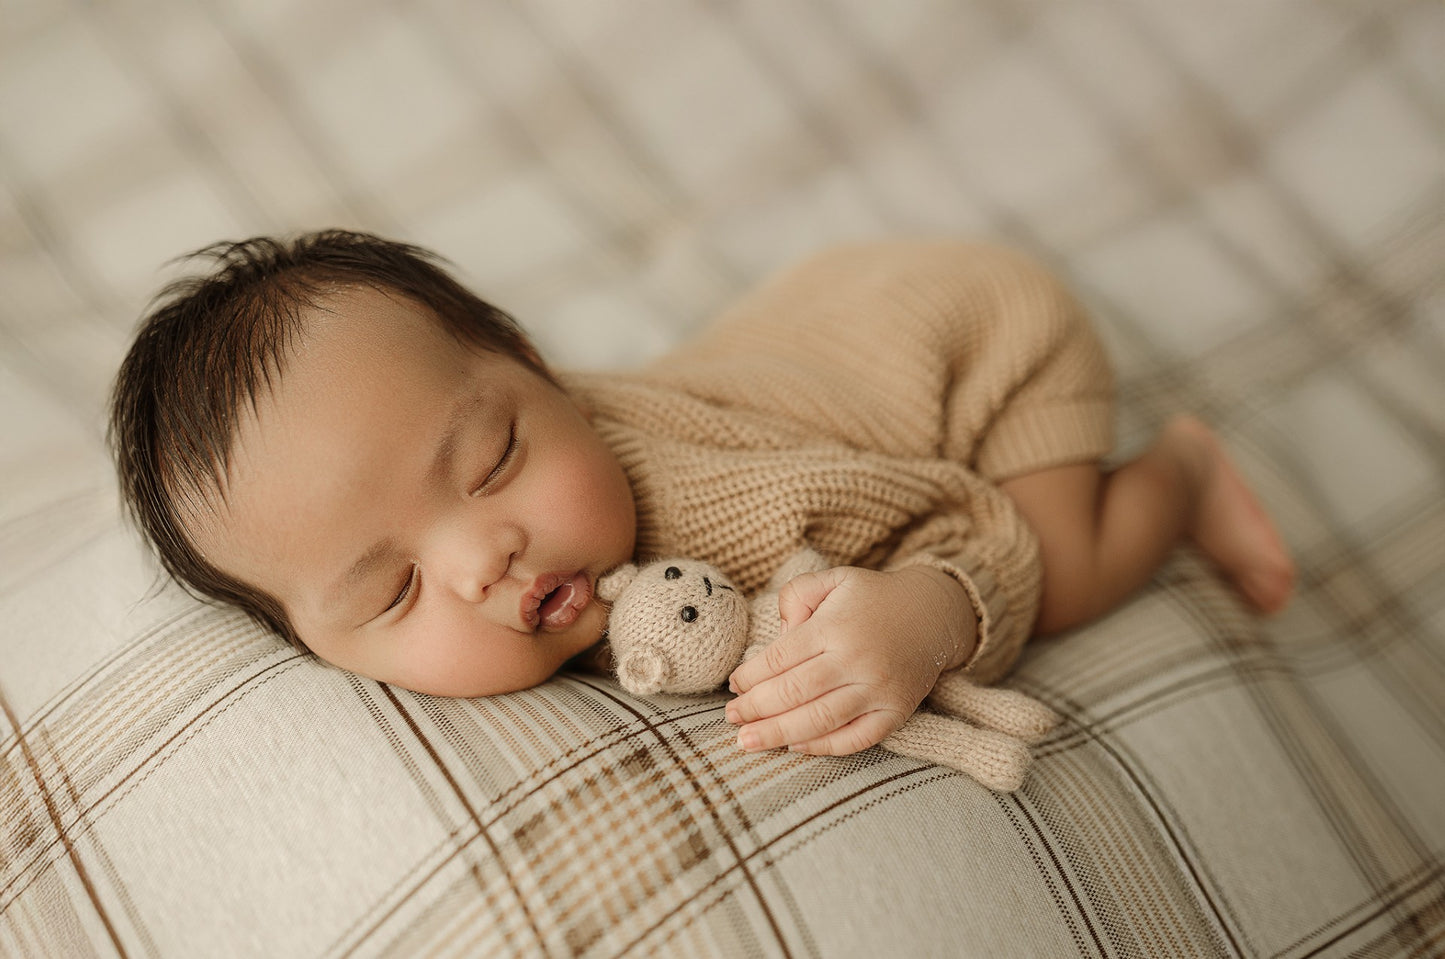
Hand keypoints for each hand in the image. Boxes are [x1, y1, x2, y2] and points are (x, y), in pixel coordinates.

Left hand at [725, 565, 976, 755]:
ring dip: (778, 734)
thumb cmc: (873, 597)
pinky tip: (795, 746)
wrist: (935, 613)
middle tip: (731, 719)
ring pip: (819, 720)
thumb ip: (796, 595)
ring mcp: (878, 690)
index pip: (780, 658)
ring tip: (748, 741)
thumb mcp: (834, 578)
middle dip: (755, 709)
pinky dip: (824, 747)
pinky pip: (855, 738)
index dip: (750, 676)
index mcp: (834, 626)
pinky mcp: (896, 712)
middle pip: (793, 693)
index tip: (734, 685)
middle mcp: (856, 660)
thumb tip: (777, 635)